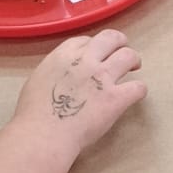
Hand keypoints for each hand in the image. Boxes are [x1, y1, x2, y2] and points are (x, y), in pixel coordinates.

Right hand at [15, 28, 144, 154]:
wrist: (44, 134)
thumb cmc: (33, 114)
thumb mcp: (38, 79)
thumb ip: (55, 70)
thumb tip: (63, 75)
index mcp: (63, 55)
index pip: (86, 39)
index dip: (94, 45)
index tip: (96, 53)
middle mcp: (86, 60)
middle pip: (111, 38)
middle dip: (119, 42)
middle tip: (122, 52)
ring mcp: (102, 78)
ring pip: (128, 56)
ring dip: (133, 60)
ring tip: (134, 67)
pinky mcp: (116, 98)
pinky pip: (138, 87)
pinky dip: (139, 90)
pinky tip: (135, 94)